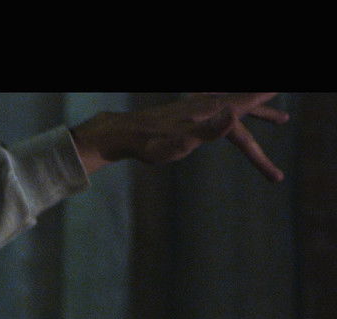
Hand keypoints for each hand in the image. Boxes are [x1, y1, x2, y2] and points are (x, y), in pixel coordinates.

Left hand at [71, 93, 289, 180]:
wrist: (120, 135)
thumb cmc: (150, 143)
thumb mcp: (180, 142)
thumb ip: (209, 130)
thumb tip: (232, 113)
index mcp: (209, 112)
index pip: (244, 104)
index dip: (262, 98)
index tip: (279, 88)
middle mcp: (204, 107)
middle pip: (241, 111)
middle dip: (264, 115)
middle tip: (284, 119)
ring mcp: (194, 110)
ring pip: (231, 109)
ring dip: (254, 112)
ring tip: (280, 119)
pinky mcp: (184, 115)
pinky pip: (216, 111)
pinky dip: (230, 112)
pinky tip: (229, 115)